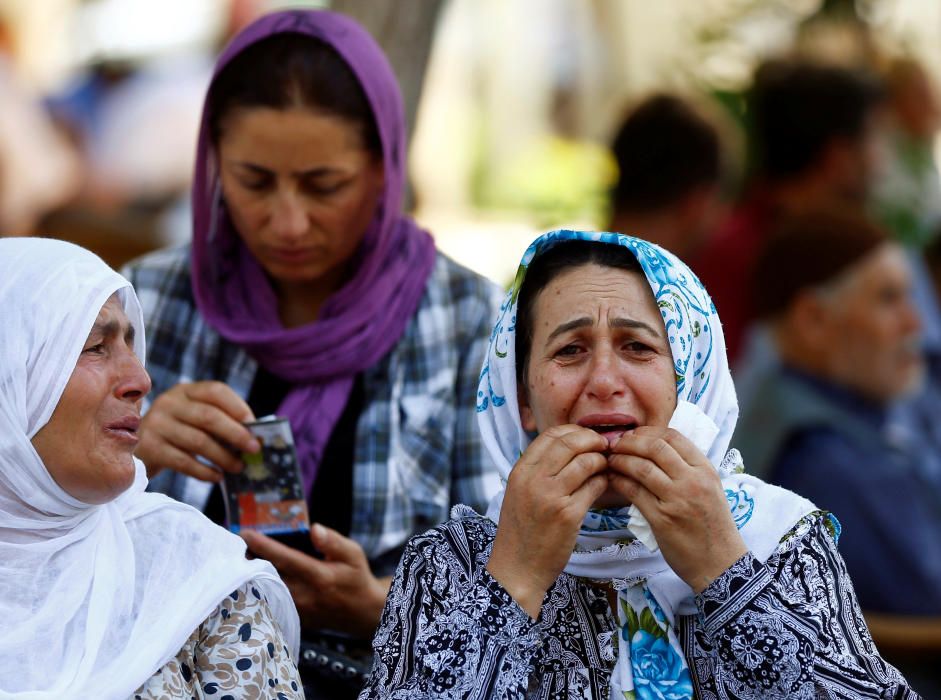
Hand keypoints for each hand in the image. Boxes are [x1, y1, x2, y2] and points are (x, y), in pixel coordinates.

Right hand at [136, 381, 259, 480]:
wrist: (135, 450)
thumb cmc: (177, 434)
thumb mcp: (194, 418)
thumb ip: (220, 421)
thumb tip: (253, 437)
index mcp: (185, 391)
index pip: (215, 391)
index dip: (238, 407)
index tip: (254, 425)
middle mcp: (169, 402)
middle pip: (209, 417)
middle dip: (235, 434)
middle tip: (253, 449)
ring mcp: (156, 424)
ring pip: (198, 441)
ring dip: (223, 457)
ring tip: (238, 467)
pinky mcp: (149, 448)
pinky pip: (183, 461)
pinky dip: (204, 471)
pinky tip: (217, 477)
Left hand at [242, 523, 389, 638]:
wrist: (360, 613)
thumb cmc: (355, 577)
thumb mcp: (354, 554)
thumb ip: (334, 541)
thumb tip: (314, 528)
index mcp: (319, 577)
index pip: (285, 559)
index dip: (263, 546)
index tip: (245, 533)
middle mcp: (304, 595)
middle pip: (268, 575)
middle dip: (249, 557)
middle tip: (234, 540)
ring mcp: (296, 609)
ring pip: (265, 588)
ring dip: (251, 572)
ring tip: (239, 554)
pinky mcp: (292, 617)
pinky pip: (270, 598)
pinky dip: (259, 584)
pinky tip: (253, 572)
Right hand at [486, 425, 609, 618]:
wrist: (518, 567)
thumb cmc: (521, 530)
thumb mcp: (519, 491)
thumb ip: (539, 469)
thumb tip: (570, 445)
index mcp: (520, 471)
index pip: (551, 435)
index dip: (575, 431)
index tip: (587, 438)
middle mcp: (534, 480)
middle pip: (571, 443)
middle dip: (593, 441)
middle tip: (604, 448)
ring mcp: (551, 497)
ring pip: (587, 462)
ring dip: (602, 461)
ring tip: (605, 468)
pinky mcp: (569, 515)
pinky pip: (595, 486)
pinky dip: (604, 482)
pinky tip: (603, 486)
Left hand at [607, 426, 747, 592]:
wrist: (720, 563)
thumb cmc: (712, 526)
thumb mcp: (709, 489)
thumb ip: (687, 468)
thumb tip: (655, 449)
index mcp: (705, 470)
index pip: (673, 437)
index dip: (647, 432)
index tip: (633, 435)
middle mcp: (693, 481)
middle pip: (654, 447)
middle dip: (629, 442)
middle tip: (615, 444)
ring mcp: (677, 499)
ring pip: (641, 467)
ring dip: (620, 460)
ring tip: (610, 460)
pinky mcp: (662, 519)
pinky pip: (634, 492)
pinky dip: (619, 481)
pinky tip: (612, 479)